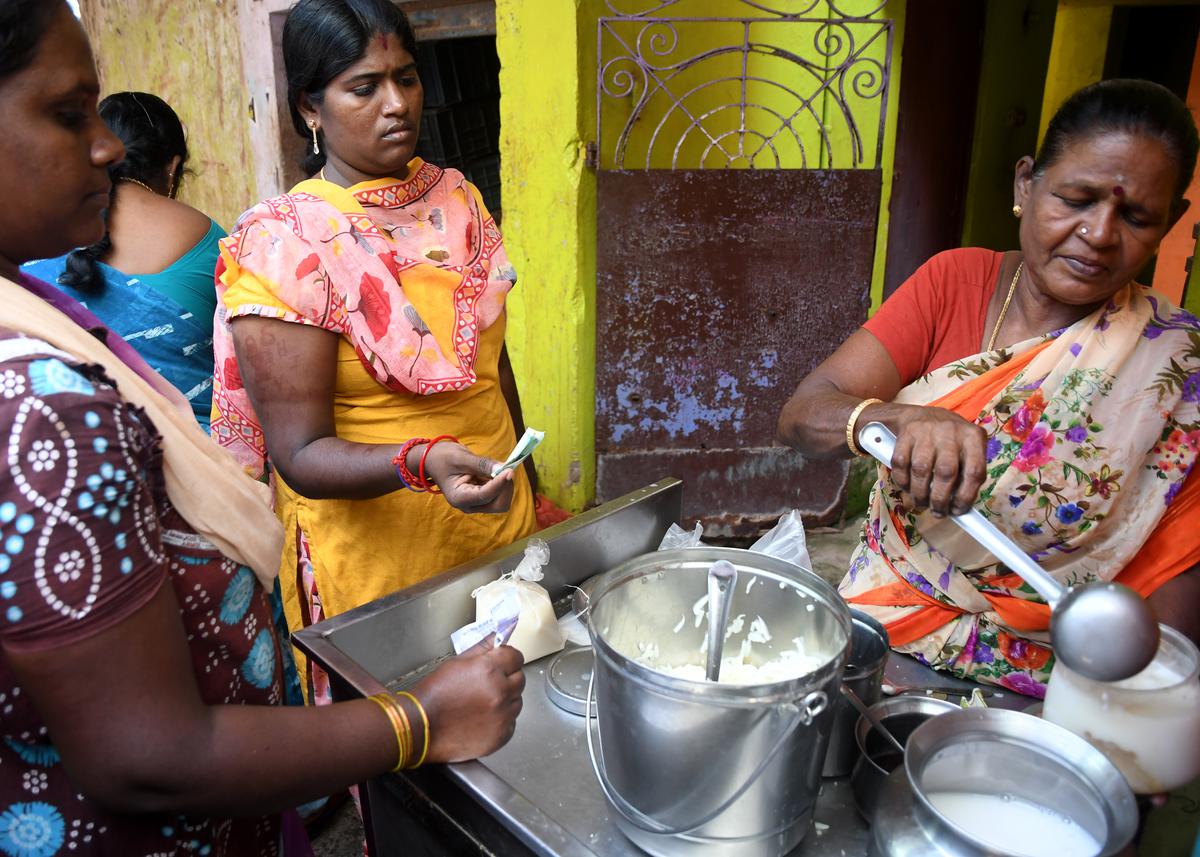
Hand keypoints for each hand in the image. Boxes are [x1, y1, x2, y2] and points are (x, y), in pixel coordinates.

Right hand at [413, 639, 524, 763]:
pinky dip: (502, 720)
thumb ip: (481, 649)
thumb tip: (497, 638)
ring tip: (483, 702)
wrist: (420, 727)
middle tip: (489, 683)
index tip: (503, 661)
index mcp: (489, 671)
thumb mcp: (456, 663)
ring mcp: (502, 717)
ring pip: (517, 701)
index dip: (508, 658)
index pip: (516, 657)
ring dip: (506, 700)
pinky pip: (511, 723)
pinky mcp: (501, 736)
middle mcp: (500, 693)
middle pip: (520, 679)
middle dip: (508, 678)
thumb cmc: (434, 694)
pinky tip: (483, 718)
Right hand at [422, 442, 514, 512]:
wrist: (432, 461)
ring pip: (502, 500)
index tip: (510, 470)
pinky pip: (499, 494)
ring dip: (504, 484)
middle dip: (505, 487)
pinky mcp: (482, 498)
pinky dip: (501, 482)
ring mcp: (476, 503)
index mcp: (459, 498)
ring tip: (493, 467)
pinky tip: (491, 471)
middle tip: (505, 467)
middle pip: (499, 504)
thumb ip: (483, 464)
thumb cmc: (442, 458)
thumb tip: (505, 468)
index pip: (486, 495)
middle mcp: (469, 505)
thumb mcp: (461, 457)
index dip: (500, 483)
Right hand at [886, 405, 987, 516]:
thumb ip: (966, 475)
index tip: (958, 511)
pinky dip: (902, 481)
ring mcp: (927, 431)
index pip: (974, 472)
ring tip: (921, 502)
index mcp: (973, 437)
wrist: (919, 415)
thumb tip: (959, 507)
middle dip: (940, 500)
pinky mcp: (906, 433)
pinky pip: (900, 464)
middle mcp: (951, 431)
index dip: (966, 497)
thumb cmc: (947, 440)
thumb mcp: (965, 450)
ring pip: (921, 470)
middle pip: (946, 473)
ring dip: (919, 493)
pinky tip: (907, 486)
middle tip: (937, 511)